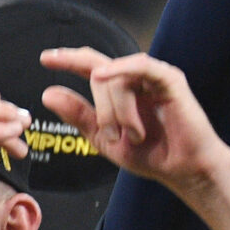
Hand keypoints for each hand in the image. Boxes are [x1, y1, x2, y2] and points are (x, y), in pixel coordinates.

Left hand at [39, 48, 229, 198]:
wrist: (183, 170)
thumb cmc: (152, 155)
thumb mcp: (104, 138)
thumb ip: (78, 115)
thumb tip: (49, 93)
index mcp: (121, 91)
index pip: (92, 66)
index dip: (69, 59)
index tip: (46, 59)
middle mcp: (136, 80)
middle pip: (99, 71)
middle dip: (99, 105)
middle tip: (112, 135)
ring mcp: (154, 77)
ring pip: (118, 76)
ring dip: (116, 108)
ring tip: (129, 134)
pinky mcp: (171, 80)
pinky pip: (141, 66)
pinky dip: (122, 69)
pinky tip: (105, 77)